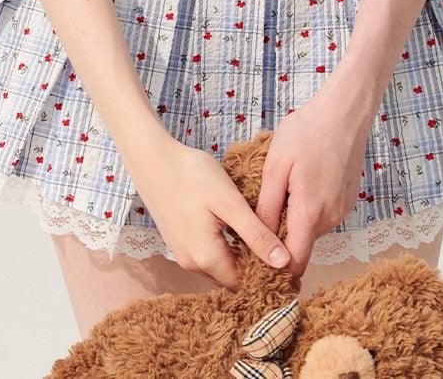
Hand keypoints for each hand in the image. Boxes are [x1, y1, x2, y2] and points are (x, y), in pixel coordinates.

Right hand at [126, 135, 291, 288]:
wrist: (152, 158)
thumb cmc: (191, 175)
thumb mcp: (229, 202)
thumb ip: (256, 234)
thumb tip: (283, 262)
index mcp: (206, 258)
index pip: (244, 284)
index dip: (268, 277)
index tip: (289, 266)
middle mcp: (192, 264)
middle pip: (231, 278)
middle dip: (255, 268)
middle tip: (280, 249)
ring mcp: (183, 254)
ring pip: (221, 267)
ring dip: (241, 258)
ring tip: (263, 238)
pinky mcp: (179, 241)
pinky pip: (209, 255)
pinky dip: (226, 249)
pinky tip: (238, 230)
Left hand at [254, 71, 380, 279]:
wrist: (344, 113)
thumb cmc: (306, 133)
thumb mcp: (276, 166)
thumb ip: (267, 207)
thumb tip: (259, 241)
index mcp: (309, 213)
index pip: (295, 263)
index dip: (276, 269)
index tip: (258, 262)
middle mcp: (330, 219)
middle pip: (302, 245)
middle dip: (282, 238)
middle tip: (264, 213)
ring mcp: (342, 210)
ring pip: (312, 230)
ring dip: (296, 220)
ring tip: (284, 190)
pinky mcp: (348, 201)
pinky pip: (324, 215)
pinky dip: (310, 208)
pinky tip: (303, 183)